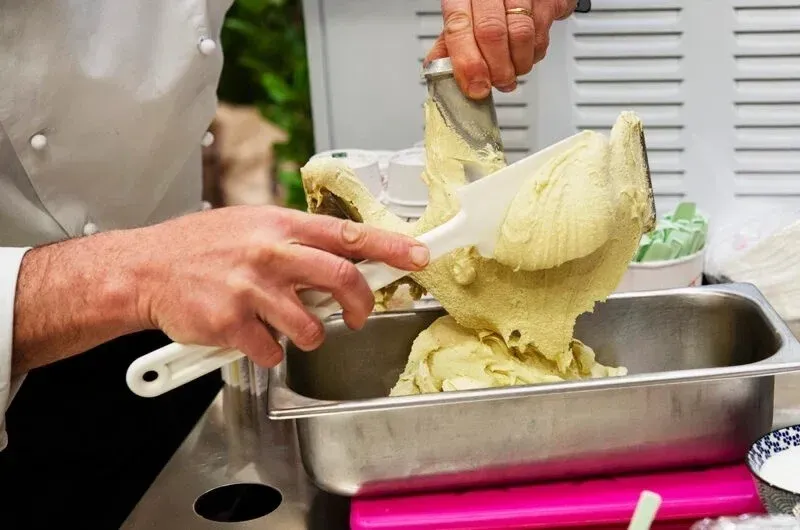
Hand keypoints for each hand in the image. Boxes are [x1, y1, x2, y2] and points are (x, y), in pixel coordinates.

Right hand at [137, 206, 429, 367]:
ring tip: (287, 326)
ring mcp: (251, 289)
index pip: (349, 234)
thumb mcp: (251, 227)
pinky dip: (270, 351)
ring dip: (308, 335)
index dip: (391, 247)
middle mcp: (270, 253)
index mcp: (280, 226)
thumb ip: (296, 242)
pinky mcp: (232, 324)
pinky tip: (251, 336)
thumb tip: (343, 258)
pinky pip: (273, 351)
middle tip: (360, 316)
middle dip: (362, 305)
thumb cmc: (200, 249)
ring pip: (311, 327)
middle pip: (343, 280)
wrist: (145, 270)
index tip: (420, 256)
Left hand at [426, 0, 576, 98]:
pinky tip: (524, 56)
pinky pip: (541, 36)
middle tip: (496, 83)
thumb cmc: (489, 1)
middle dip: (495, 69)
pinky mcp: (547, 1)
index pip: (459, 28)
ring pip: (521, 36)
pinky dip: (532, 56)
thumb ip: (452, 41)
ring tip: (510, 72)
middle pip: (492, 33)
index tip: (474, 86)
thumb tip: (438, 69)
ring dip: (516, 66)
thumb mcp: (465, 13)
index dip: (467, 62)